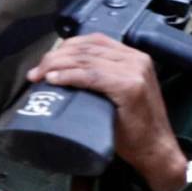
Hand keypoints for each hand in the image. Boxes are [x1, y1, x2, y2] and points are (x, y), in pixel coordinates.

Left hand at [26, 34, 187, 190]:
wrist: (155, 149)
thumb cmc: (135, 128)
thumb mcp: (119, 94)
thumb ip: (103, 79)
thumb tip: (66, 73)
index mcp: (135, 58)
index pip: (93, 41)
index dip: (65, 48)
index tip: (45, 63)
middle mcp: (137, 59)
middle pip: (86, 48)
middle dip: (55, 58)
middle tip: (36, 73)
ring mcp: (135, 72)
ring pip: (86, 59)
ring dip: (56, 66)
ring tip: (39, 77)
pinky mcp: (130, 87)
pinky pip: (91, 75)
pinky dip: (69, 76)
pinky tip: (54, 80)